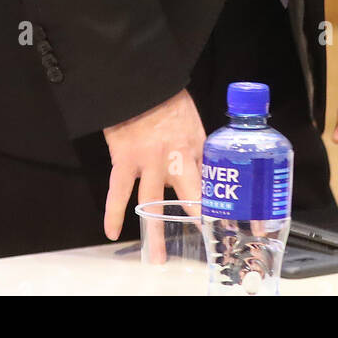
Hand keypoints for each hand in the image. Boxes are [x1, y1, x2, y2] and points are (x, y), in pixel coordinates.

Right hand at [102, 88, 204, 253]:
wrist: (138, 80)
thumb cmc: (165, 95)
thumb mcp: (190, 119)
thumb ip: (194, 145)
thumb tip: (202, 167)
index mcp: (195, 144)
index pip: (211, 179)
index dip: (218, 199)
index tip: (225, 220)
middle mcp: (175, 157)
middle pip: (190, 195)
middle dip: (196, 219)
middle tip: (201, 242)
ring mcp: (150, 161)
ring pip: (153, 203)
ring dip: (155, 232)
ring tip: (157, 257)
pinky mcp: (125, 159)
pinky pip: (118, 191)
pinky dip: (113, 212)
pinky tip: (112, 232)